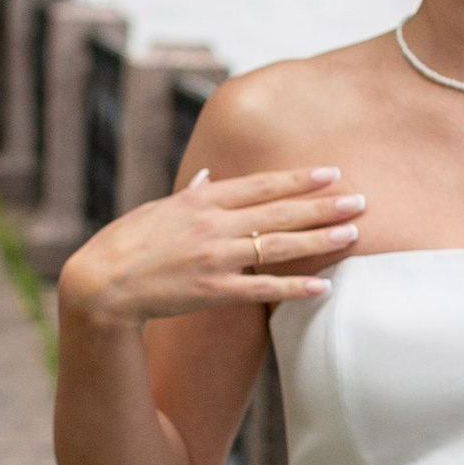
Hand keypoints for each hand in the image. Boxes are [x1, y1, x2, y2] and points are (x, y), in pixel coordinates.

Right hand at [59, 167, 364, 327]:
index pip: (262, 185)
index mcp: (202, 200)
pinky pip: (263, 289)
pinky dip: (295, 289)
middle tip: (361, 201)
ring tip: (354, 234)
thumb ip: (193, 194)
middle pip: (280, 212)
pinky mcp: (213, 291)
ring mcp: (215, 258)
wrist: (102, 283)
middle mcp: (214, 224)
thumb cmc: (128, 242)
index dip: (299, 179)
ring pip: (279, 246)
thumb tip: (209, 177)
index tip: (331, 173)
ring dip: (320, 240)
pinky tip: (324, 287)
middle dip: (324, 206)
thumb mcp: (160, 208)